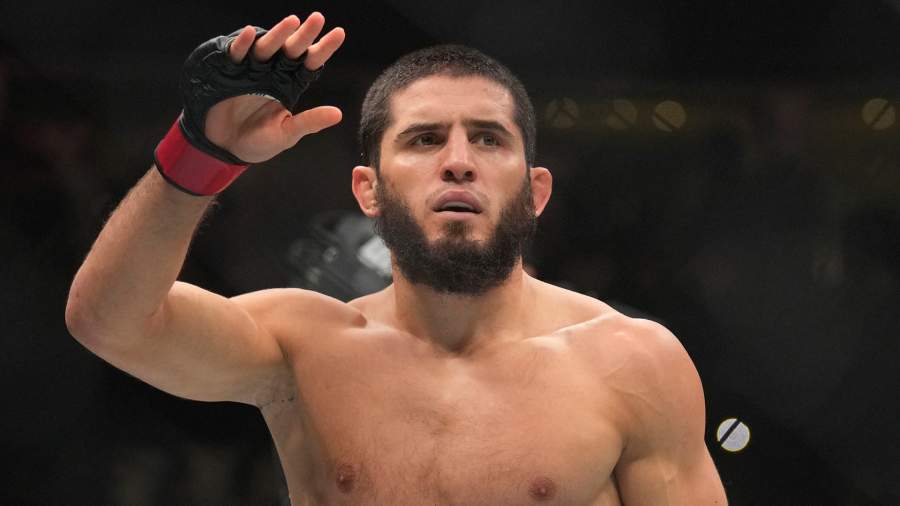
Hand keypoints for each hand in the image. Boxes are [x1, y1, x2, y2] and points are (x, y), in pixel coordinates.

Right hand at [204, 13, 344, 162]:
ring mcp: (251, 70)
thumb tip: (338, 114)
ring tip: (292, 22)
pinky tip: (251, 33)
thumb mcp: (287, 134)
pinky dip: (242, 43)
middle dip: (304, 34)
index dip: (323, 48)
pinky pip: (236, 54)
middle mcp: (273, 72)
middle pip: (291, 50)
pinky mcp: (229, 72)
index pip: (310, 62)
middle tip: (318, 18)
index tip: (339, 33)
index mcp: (290, 84)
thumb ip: (310, 122)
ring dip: (278, 34)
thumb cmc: (259, 142)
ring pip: (267, 47)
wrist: (226, 148)